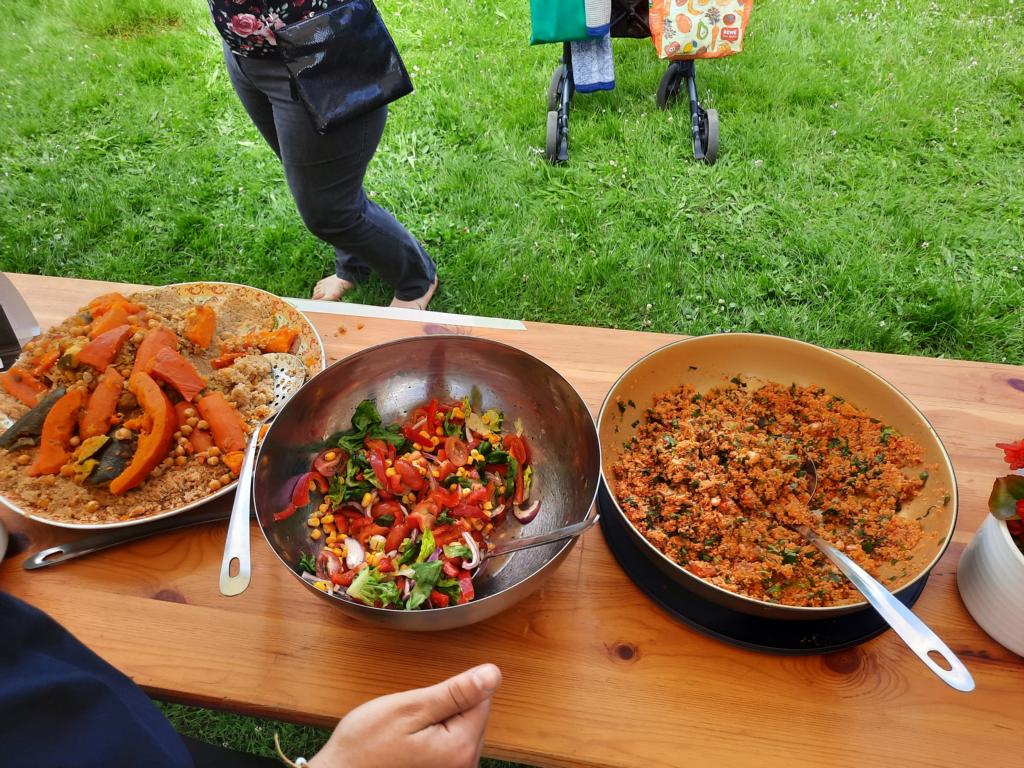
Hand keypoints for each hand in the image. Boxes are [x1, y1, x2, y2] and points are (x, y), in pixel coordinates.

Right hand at [309, 663, 501, 767]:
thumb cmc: (366, 745)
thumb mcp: (410, 708)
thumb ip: (455, 692)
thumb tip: (492, 674)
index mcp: (461, 747)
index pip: (482, 698)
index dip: (452, 690)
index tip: (425, 701)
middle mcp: (465, 766)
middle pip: (474, 716)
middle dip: (446, 707)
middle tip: (411, 718)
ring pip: (462, 729)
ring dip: (439, 723)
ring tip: (408, 732)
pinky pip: (450, 745)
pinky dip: (434, 737)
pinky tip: (410, 744)